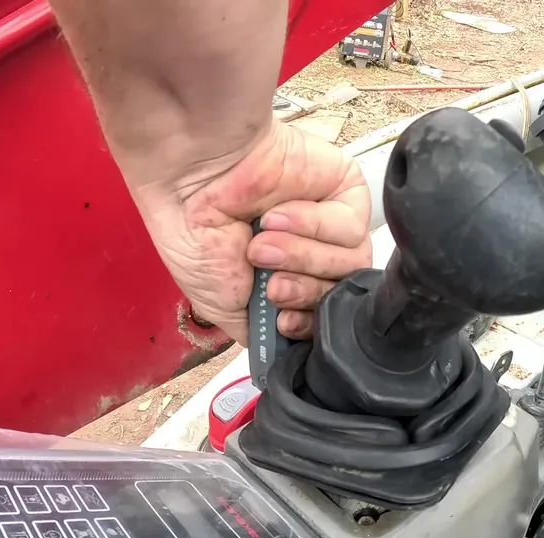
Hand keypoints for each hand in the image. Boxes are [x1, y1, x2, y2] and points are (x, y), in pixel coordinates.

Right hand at [135, 121, 372, 343]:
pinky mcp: (344, 190)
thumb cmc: (196, 232)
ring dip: (302, 259)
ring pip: (350, 264)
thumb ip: (261, 332)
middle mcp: (313, 255)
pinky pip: (350, 228)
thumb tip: (287, 351)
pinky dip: (311, 226)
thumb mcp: (221, 304)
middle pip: (342, 296)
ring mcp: (331, 224)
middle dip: (303, 292)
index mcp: (287, 279)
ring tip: (263, 244)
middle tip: (270, 282)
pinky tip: (278, 214)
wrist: (193, 180)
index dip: (309, 324)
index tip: (284, 320)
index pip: (325, 318)